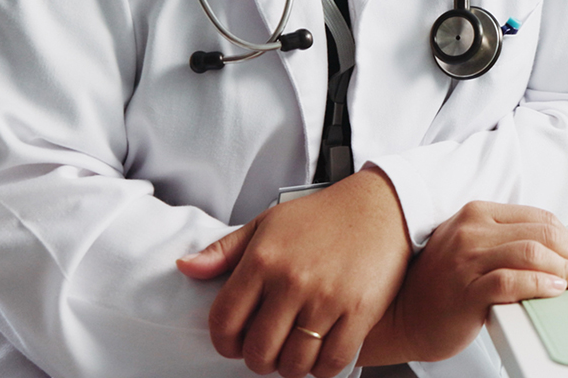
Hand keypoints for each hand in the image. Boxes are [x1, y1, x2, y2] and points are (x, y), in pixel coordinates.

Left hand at [177, 167, 410, 376]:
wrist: (381, 206)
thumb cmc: (322, 215)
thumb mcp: (268, 222)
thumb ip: (224, 250)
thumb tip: (186, 269)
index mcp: (263, 258)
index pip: (224, 322)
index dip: (225, 342)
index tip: (237, 341)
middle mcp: (291, 280)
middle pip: (258, 352)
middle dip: (259, 358)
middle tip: (271, 346)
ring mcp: (326, 298)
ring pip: (293, 364)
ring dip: (291, 366)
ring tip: (296, 348)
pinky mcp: (358, 312)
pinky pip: (331, 364)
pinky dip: (323, 368)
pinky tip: (322, 350)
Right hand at [361, 201, 567, 364]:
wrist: (401, 314)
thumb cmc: (443, 285)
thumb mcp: (472, 248)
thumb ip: (505, 240)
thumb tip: (560, 249)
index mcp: (477, 212)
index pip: (538, 217)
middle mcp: (471, 228)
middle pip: (540, 233)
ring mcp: (466, 257)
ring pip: (530, 252)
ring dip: (567, 268)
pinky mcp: (464, 288)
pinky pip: (509, 280)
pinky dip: (538, 283)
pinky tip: (556, 290)